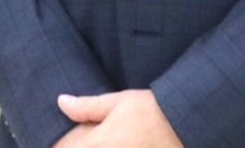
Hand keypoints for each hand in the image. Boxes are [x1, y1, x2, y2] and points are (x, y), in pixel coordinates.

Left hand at [51, 89, 183, 146]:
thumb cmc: (152, 111)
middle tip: (89, 139)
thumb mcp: (118, 102)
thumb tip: (61, 101)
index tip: (58, 143)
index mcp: (97, 144)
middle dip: (79, 146)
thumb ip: (87, 106)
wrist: (186, 125)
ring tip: (110, 140)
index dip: (60, 146)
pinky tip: (124, 145)